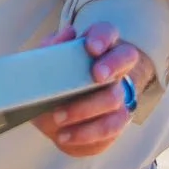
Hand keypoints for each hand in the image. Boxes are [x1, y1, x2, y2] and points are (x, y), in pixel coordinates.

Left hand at [35, 22, 153, 157]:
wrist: (52, 116)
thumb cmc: (49, 81)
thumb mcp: (42, 65)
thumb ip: (51, 49)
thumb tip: (67, 34)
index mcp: (94, 48)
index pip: (107, 32)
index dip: (103, 37)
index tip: (91, 48)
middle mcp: (112, 69)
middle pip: (126, 57)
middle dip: (113, 65)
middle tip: (96, 76)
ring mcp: (118, 94)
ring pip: (116, 98)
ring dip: (86, 108)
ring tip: (58, 117)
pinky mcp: (117, 120)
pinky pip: (111, 127)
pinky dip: (85, 133)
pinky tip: (64, 136)